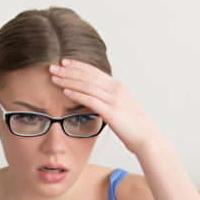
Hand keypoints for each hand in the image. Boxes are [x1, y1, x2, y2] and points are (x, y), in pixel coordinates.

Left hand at [48, 58, 163, 154]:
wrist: (146, 137)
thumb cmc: (132, 126)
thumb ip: (107, 100)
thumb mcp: (120, 107)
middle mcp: (115, 89)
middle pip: (88, 76)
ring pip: (87, 86)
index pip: (94, 71)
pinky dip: (77, 94)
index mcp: (117, 86)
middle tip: (52, 67)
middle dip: (68, 71)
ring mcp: (114, 99)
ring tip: (54, 78)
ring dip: (69, 81)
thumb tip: (95, 99)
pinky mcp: (111, 111)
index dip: (78, 66)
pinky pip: (90, 100)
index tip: (64, 62)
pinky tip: (65, 92)